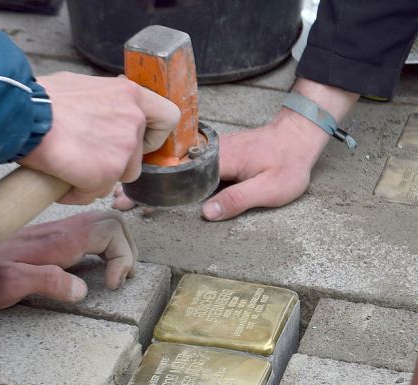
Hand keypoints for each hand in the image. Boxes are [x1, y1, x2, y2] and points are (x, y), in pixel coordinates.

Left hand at [0, 211, 137, 309]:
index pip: (110, 231)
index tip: (111, 286)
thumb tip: (81, 289)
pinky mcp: (52, 237)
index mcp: (58, 240)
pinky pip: (90, 231)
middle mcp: (62, 230)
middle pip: (114, 221)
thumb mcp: (8, 285)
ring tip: (114, 274)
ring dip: (118, 247)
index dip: (122, 257)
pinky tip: (96, 267)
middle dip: (127, 249)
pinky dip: (104, 247)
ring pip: (104, 224)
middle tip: (119, 279)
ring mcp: (58, 231)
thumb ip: (45, 281)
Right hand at [22, 72, 180, 205]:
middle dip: (112, 165)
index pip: (167, 118)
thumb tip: (102, 112)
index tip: (139, 144)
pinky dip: (76, 192)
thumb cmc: (43, 100)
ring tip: (67, 169)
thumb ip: (104, 103)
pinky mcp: (107, 172)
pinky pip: (95, 193)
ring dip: (94, 179)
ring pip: (117, 178)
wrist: (22, 114)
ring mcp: (123, 148)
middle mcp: (133, 120)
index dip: (155, 136)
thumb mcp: (83, 88)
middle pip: (136, 159)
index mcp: (131, 95)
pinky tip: (59, 181)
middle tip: (87, 160)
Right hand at [112, 78, 358, 220]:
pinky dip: (168, 172)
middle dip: (144, 183)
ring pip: (176, 165)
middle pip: (170, 169)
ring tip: (128, 193)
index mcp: (221, 160)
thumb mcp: (270, 188)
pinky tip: (155, 182)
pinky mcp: (215, 153)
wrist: (298, 137)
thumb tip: (206, 214)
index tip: (134, 199)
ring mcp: (212, 151)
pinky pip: (186, 163)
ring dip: (152, 178)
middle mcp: (211, 152)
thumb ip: (238, 200)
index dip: (155, 189)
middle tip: (119, 199)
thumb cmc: (288, 164)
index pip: (181, 176)